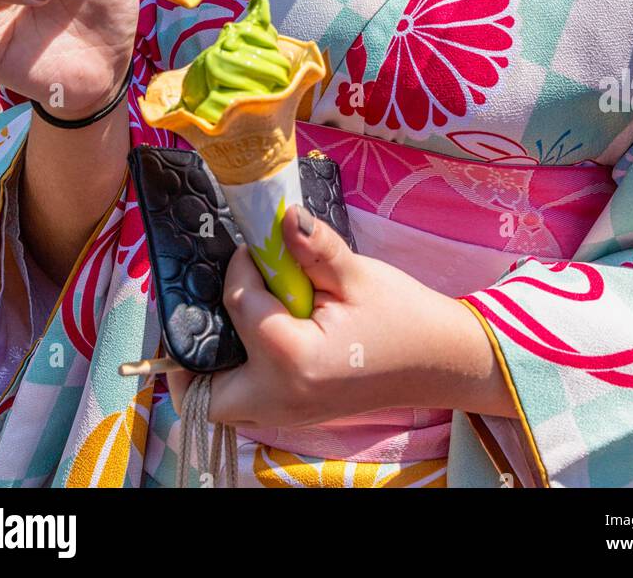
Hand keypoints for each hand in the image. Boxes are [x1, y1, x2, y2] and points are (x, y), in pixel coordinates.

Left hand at [168, 206, 512, 428]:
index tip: (259, 244)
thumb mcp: (357, 274)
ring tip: (230, 320)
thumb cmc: (401, 316)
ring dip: (213, 363)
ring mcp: (284, 415)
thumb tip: (282, 217)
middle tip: (212, 303)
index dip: (244, 264)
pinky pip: (242, 402)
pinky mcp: (291, 415)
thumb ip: (314, 246)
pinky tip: (254, 337)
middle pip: (203, 385)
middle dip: (195, 345)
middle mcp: (279, 399)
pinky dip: (235, 374)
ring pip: (218, 401)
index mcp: (293, 360)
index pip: (239, 302)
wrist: (437, 359)